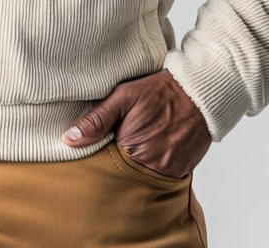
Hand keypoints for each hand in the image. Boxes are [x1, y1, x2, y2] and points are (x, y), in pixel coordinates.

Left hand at [62, 70, 211, 177]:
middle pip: (123, 175)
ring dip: (136, 166)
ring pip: (142, 178)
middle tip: (120, 142)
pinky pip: (161, 178)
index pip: (104, 165)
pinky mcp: (181, 173)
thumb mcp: (124, 96)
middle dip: (117, 164)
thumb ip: (97, 119)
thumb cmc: (159, 91)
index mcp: (130, 148)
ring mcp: (167, 172)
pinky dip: (154, 167)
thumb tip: (70, 139)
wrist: (198, 93)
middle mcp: (150, 166)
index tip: (99, 146)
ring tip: (139, 144)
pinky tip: (153, 149)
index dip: (99, 156)